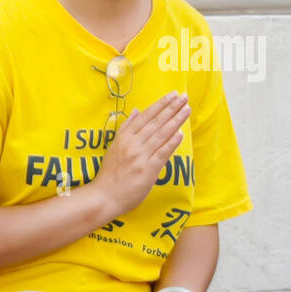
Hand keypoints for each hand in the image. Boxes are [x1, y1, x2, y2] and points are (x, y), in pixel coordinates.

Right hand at [93, 92, 190, 214]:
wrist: (104, 196)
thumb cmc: (109, 173)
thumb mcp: (114, 147)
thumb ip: (126, 128)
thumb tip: (137, 111)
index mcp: (124, 137)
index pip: (145, 117)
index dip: (160, 105)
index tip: (172, 95)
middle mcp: (132, 144)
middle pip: (155, 123)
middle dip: (171, 108)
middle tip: (184, 97)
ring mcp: (140, 157)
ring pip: (161, 135)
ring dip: (175, 121)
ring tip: (186, 109)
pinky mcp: (147, 170)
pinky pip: (162, 153)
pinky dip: (172, 142)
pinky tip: (181, 133)